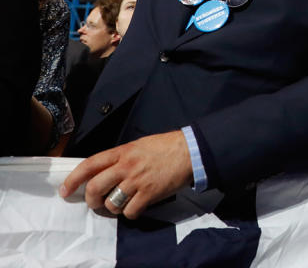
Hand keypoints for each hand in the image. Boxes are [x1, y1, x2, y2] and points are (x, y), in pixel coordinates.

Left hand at [59, 131, 192, 218]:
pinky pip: (130, 211)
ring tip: (122, 203)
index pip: (89, 165)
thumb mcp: (138, 145)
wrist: (190, 151)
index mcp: (122, 152)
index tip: (65, 190)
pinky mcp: (150, 193)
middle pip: (95, 188)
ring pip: (111, 203)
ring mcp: (137, 181)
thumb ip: (120, 158)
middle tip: (96, 203)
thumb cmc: (166, 147)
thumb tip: (104, 172)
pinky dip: (131, 213)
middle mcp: (126, 166)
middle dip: (91, 200)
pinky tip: (137, 207)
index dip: (73, 179)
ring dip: (113, 208)